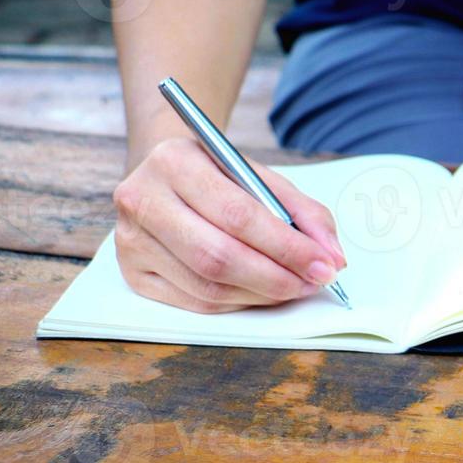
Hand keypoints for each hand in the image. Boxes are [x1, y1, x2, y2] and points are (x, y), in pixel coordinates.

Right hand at [112, 138, 346, 312]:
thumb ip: (302, 212)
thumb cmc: (219, 177)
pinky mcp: (132, 273)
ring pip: (208, 286)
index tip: (326, 264)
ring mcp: (131, 240)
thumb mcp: (260, 178)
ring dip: (262, 294)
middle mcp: (142, 199)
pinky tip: (262, 292)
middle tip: (314, 282)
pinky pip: (196, 302)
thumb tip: (332, 255)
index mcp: (174, 161)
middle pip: (218, 256)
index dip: (287, 247)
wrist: (165, 175)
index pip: (237, 215)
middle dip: (277, 277)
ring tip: (295, 287)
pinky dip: (239, 302)